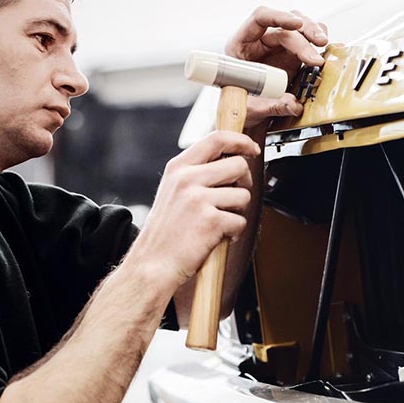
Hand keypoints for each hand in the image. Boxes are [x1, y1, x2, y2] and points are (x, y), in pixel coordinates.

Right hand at [127, 131, 259, 290]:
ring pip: (244, 195)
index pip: (217, 138)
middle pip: (238, 165)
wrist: (152, 264)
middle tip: (233, 199)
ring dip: (238, 212)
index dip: (241, 141)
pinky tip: (218, 237)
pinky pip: (240, 221)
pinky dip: (234, 233)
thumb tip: (231, 160)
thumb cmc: (166, 232)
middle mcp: (187, 178)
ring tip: (219, 222)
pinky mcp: (210, 220)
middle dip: (244, 183)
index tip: (251, 149)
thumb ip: (197, 173)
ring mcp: (198, 199)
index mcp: (178, 168)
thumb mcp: (174, 191)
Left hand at [225, 6, 328, 129]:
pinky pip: (307, 39)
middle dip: (305, 34)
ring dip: (314, 32)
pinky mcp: (291, 54)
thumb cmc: (242, 104)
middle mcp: (261, 40)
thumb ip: (272, 105)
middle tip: (318, 48)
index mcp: (242, 44)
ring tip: (323, 44)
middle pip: (285, 25)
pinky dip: (316, 42)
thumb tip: (293, 105)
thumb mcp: (252, 108)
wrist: (248, 111)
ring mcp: (277, 46)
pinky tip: (323, 50)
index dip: (278, 17)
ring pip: (299, 27)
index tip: (296, 25)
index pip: (260, 18)